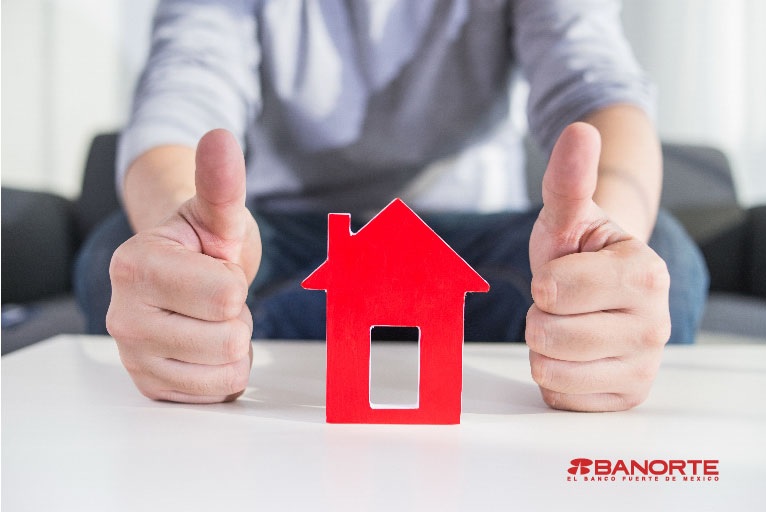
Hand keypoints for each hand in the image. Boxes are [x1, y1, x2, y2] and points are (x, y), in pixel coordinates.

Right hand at [107, 129, 261, 402]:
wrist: (185, 274)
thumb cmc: (202, 244)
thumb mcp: (217, 213)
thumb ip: (220, 183)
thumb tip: (219, 138)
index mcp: (135, 266)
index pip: (224, 296)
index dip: (234, 281)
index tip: (214, 269)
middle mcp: (122, 315)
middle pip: (228, 338)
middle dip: (236, 316)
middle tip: (216, 298)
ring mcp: (133, 356)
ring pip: (225, 369)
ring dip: (233, 344)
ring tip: (210, 318)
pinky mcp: (150, 385)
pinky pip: (216, 393)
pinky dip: (225, 371)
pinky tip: (206, 345)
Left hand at [527, 123, 669, 411]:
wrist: (598, 288)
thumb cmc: (579, 251)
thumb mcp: (568, 214)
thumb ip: (568, 178)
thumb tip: (578, 130)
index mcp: (644, 272)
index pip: (553, 291)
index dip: (543, 282)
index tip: (561, 276)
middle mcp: (655, 323)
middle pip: (549, 335)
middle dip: (540, 316)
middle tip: (562, 304)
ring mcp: (645, 364)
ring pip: (550, 369)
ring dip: (544, 347)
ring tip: (567, 325)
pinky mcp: (628, 395)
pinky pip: (560, 396)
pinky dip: (555, 377)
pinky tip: (575, 355)